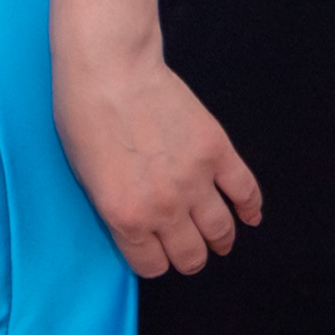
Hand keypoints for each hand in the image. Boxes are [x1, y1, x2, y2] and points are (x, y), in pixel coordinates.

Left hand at [55, 47, 261, 275]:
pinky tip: (248, 215)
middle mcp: (164, 207)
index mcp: (125, 217)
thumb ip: (114, 208)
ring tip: (218, 239)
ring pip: (221, 231)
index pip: (153, 266)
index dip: (154, 261)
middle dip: (188, 256)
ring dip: (220, 240)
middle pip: (191, 255)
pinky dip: (251, 208)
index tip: (155, 253)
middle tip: (187, 248)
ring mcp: (195, 180)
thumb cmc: (83, 115)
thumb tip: (136, 227)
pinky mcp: (217, 152)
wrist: (109, 69)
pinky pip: (246, 192)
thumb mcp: (83, 175)